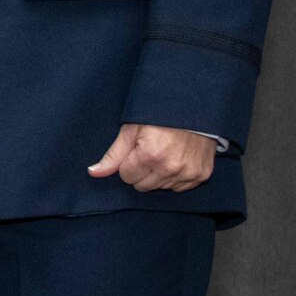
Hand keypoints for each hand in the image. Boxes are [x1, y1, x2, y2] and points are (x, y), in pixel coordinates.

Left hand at [88, 124, 215, 192]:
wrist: (195, 108)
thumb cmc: (158, 116)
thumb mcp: (131, 129)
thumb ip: (113, 155)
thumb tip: (93, 173)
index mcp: (150, 155)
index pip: (127, 177)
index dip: (128, 163)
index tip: (137, 149)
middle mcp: (170, 168)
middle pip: (143, 185)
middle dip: (142, 171)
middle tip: (150, 151)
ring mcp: (189, 173)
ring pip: (161, 187)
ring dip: (159, 175)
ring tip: (165, 153)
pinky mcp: (202, 175)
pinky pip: (180, 187)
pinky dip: (175, 177)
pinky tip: (177, 159)